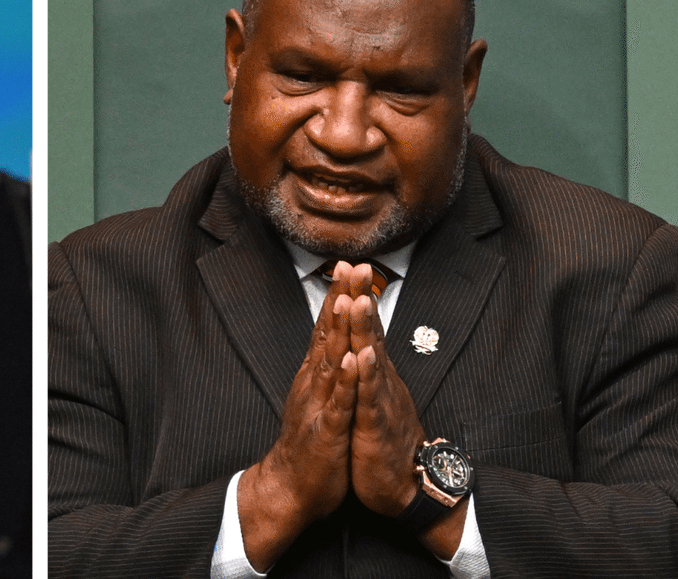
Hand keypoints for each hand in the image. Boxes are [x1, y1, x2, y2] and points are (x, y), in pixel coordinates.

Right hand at [237, 265, 358, 567]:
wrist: (289, 486)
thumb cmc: (308, 442)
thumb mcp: (317, 398)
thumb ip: (323, 369)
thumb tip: (330, 340)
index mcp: (315, 375)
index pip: (326, 328)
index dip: (338, 295)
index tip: (348, 264)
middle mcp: (313, 383)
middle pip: (327, 333)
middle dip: (339, 298)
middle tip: (348, 265)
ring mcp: (319, 405)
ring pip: (331, 361)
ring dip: (339, 330)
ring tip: (347, 299)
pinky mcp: (326, 431)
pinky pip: (338, 404)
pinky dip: (345, 382)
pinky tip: (352, 361)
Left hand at [345, 288, 423, 516]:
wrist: (402, 484)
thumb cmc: (384, 439)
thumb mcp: (372, 397)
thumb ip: (368, 369)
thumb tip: (364, 342)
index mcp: (375, 374)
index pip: (364, 328)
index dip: (355, 297)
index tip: (347, 265)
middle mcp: (381, 380)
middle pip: (371, 333)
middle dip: (362, 298)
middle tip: (357, 266)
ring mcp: (380, 400)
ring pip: (372, 358)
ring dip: (366, 329)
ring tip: (360, 300)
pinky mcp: (376, 425)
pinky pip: (370, 398)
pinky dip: (366, 377)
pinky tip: (363, 357)